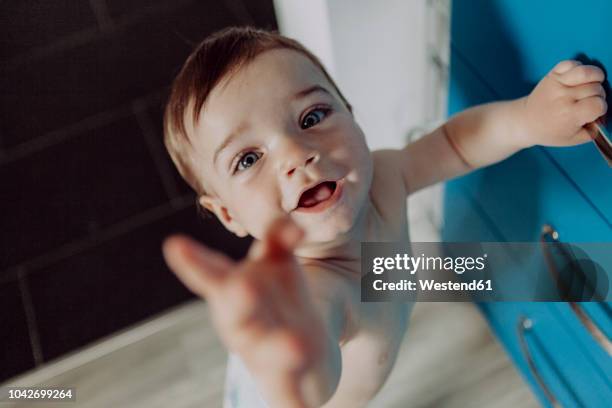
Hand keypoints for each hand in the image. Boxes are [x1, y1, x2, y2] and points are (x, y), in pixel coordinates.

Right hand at [161, 217, 328, 406]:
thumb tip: (293, 225)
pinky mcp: (290, 385)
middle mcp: (243, 325)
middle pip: (236, 315)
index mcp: (234, 292)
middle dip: (238, 303)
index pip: (214, 275)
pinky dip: (295, 402)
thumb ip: (278, 239)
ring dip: (278, 349)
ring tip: (297, 347)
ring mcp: (266, 356)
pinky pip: (292, 396)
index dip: (195, 263)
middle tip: (241, 286)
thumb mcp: (275, 264)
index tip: (175, 245)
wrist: (299, 352)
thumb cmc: (275, 300)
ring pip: (267, 354)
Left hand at [520, 60, 606, 146]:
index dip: (601, 108)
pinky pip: (571, 63)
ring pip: (586, 72)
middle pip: (595, 89)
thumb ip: (593, 130)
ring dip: (595, 76)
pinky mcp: (551, 75)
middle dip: (598, 95)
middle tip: (589, 102)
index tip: (593, 112)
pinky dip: (579, 67)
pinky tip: (578, 78)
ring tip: (591, 85)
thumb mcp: (573, 139)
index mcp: (569, 115)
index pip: (598, 104)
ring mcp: (557, 84)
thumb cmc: (550, 132)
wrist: (526, 122)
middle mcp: (563, 98)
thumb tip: (603, 117)